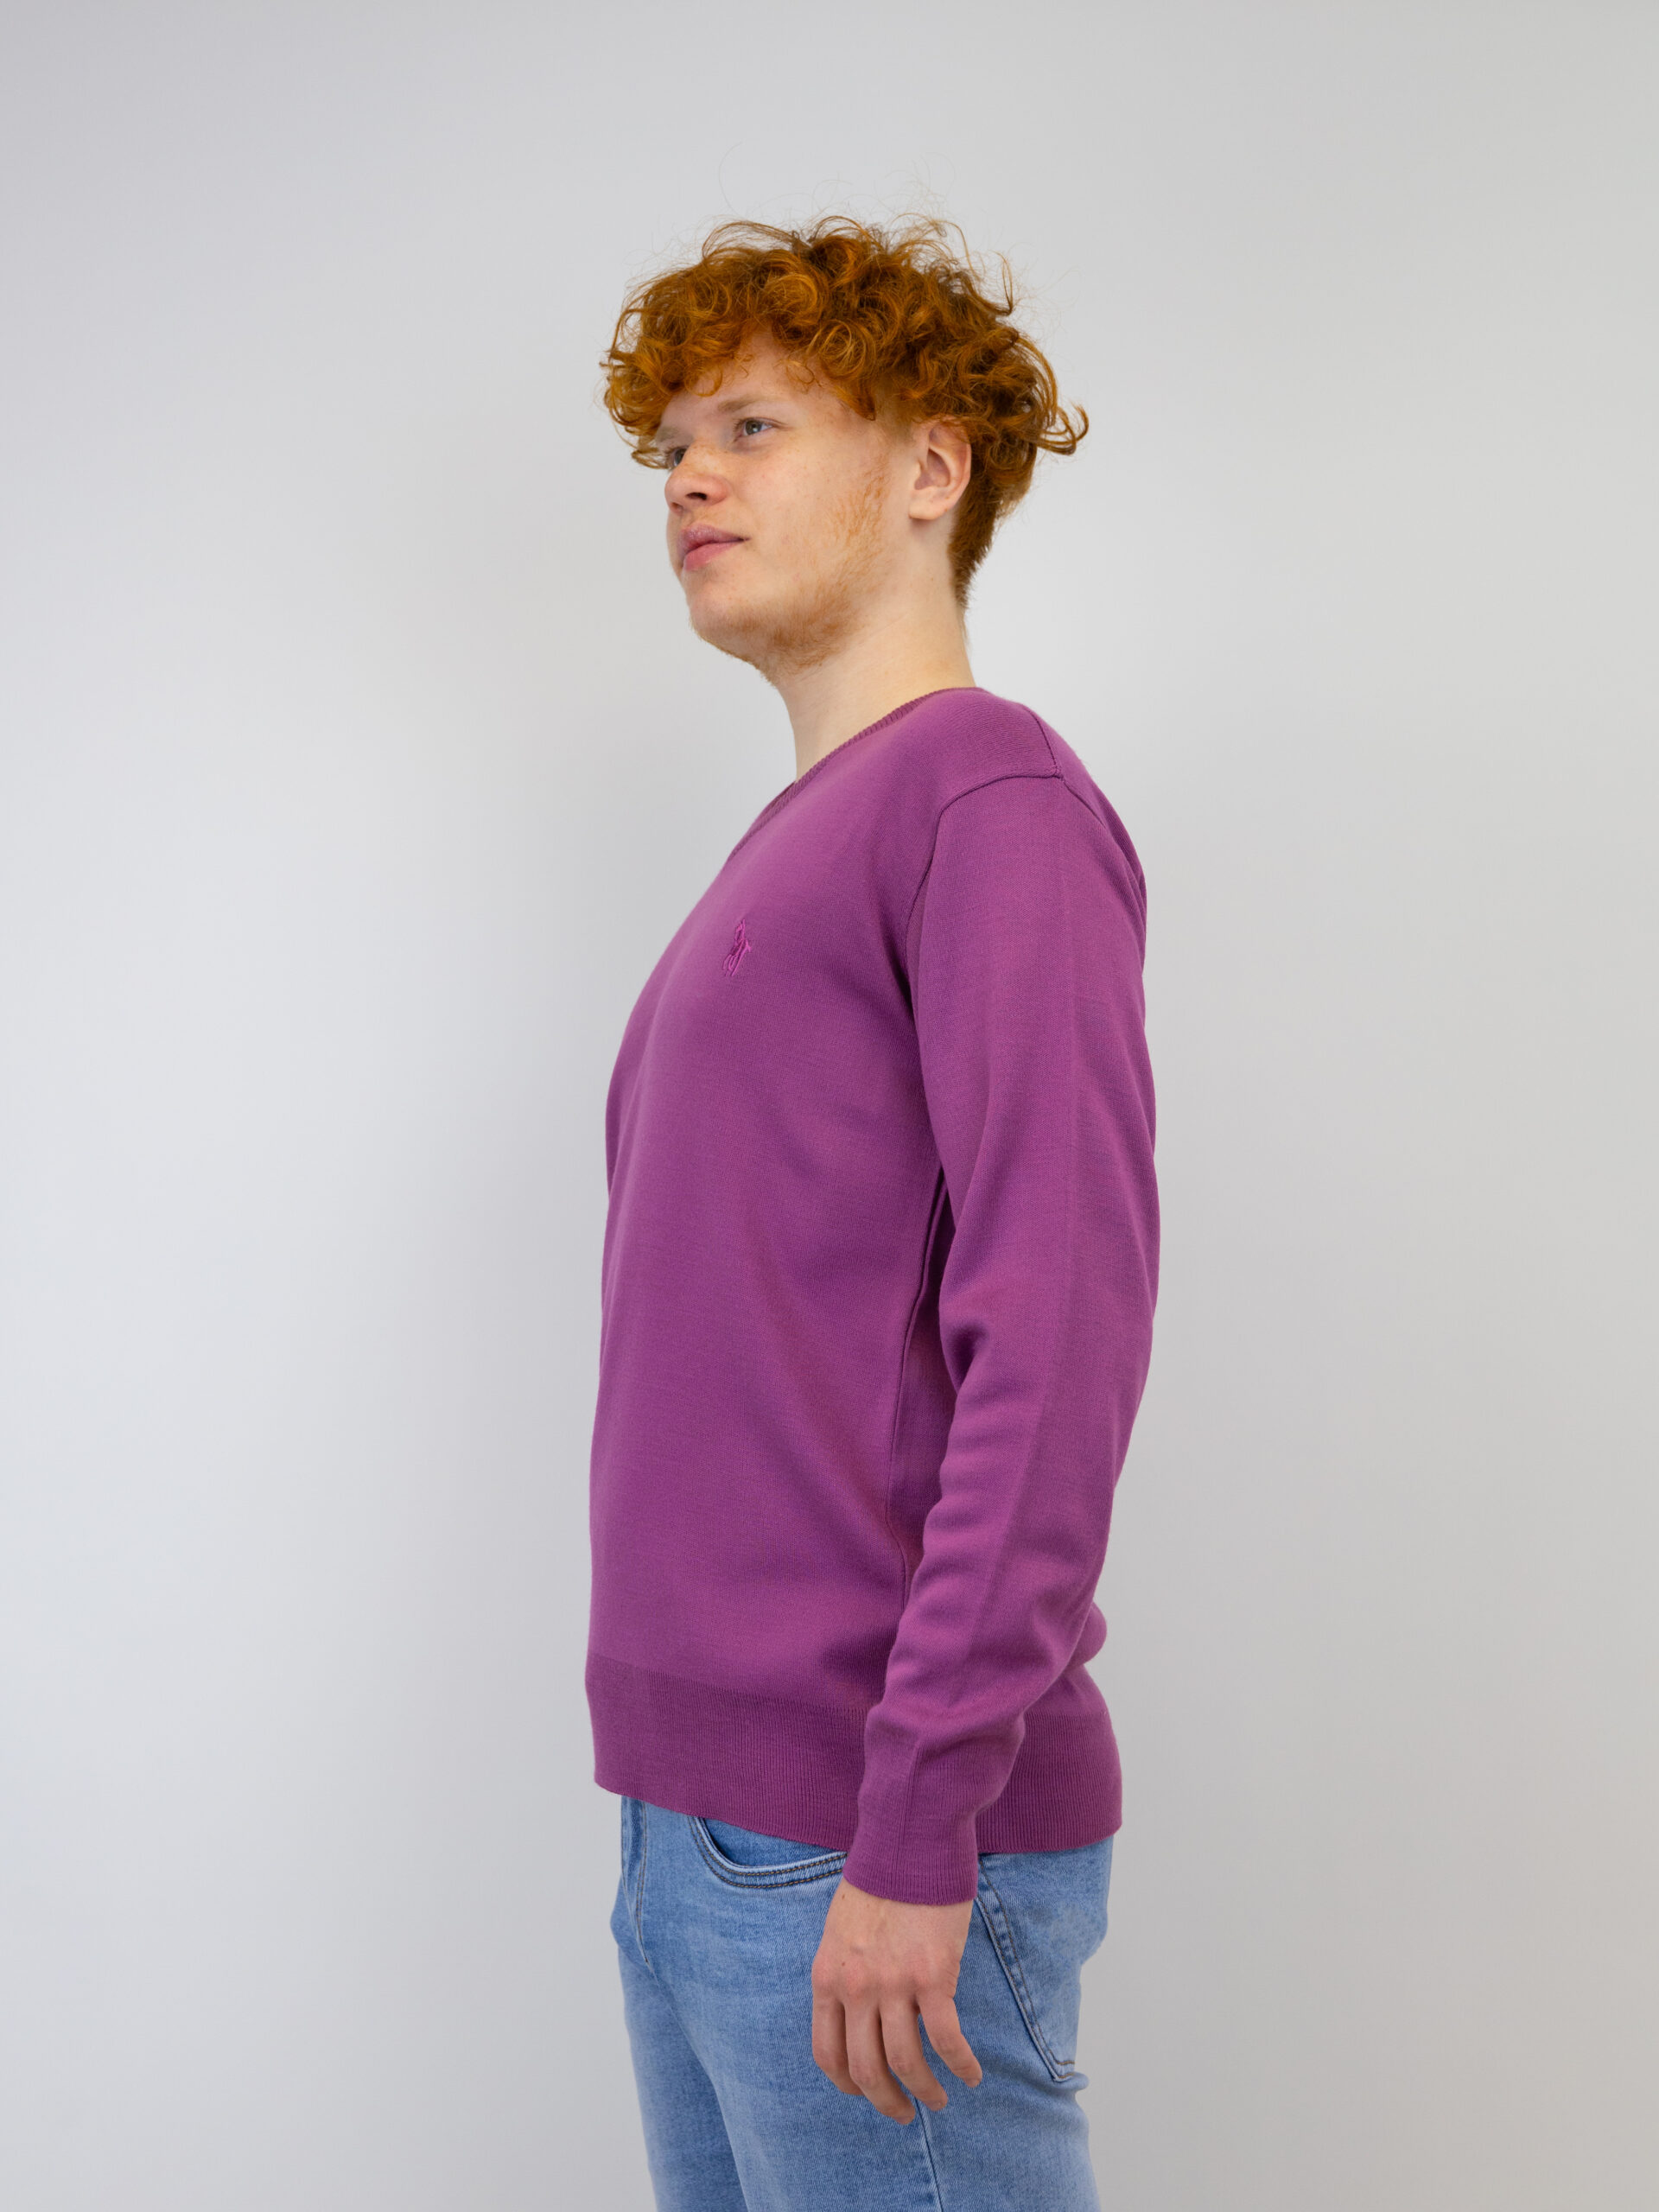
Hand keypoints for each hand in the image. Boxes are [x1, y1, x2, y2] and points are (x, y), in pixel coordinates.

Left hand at [810, 1875, 983, 2123]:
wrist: (909, 1839)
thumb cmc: (879, 1879)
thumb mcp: (840, 1929)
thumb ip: (845, 1972)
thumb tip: (862, 2011)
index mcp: (827, 1976)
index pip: (828, 2052)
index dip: (848, 2084)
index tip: (866, 2092)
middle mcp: (855, 1988)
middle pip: (865, 2069)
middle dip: (886, 2101)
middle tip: (905, 2113)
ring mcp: (893, 1984)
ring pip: (906, 2062)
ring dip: (925, 2091)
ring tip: (939, 2099)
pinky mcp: (933, 1977)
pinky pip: (946, 2039)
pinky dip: (960, 2065)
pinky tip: (970, 2074)